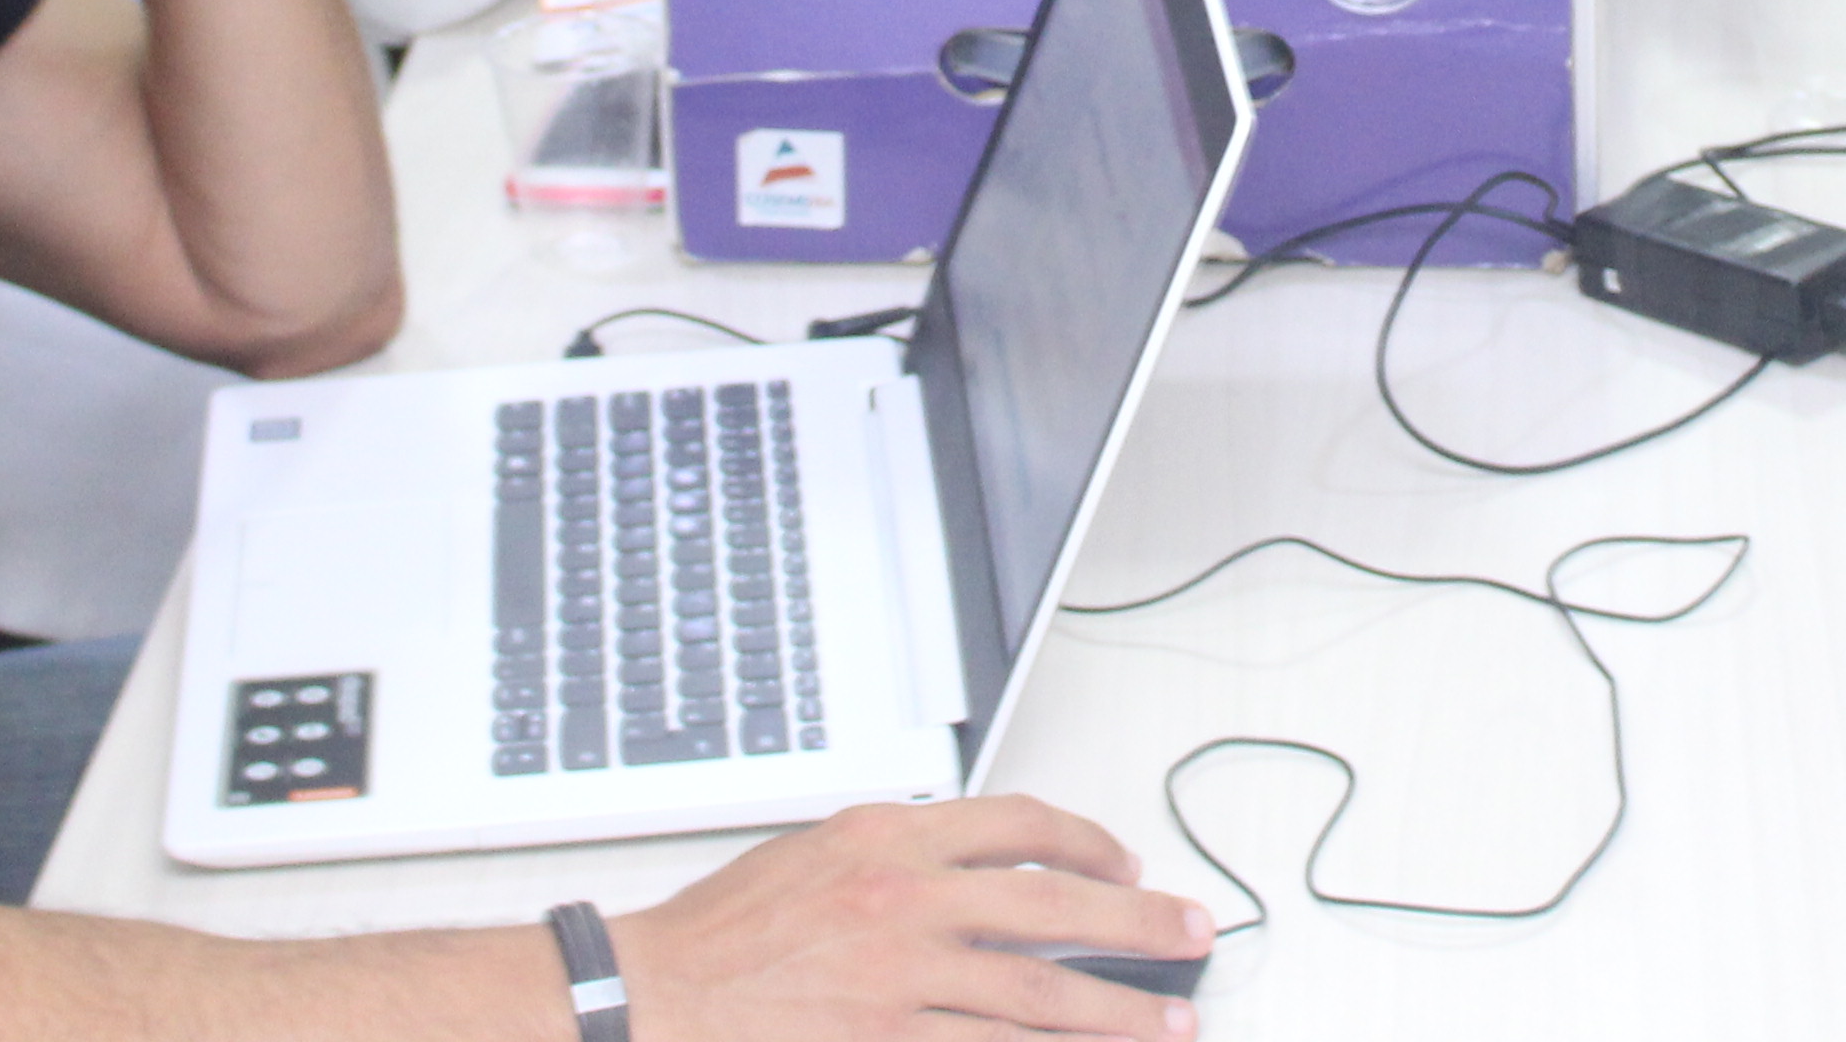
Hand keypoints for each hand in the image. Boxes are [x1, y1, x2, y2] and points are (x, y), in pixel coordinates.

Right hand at [603, 795, 1215, 1040]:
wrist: (651, 995)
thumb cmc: (724, 932)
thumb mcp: (817, 852)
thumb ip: (903, 850)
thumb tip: (986, 864)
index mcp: (890, 835)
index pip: (1022, 825)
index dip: (1090, 845)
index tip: (1128, 867)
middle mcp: (905, 900)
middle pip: (1056, 909)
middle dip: (1140, 925)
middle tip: (1194, 935)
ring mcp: (900, 981)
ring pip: (1039, 997)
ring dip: (1116, 1014)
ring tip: (1172, 1021)